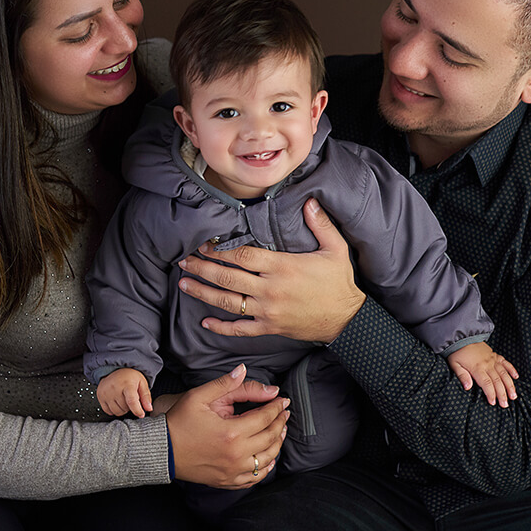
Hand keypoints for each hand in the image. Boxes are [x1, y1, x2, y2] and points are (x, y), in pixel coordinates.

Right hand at [97, 368, 152, 417]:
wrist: (114, 369)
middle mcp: (114, 388)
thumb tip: (149, 408)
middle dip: (130, 407)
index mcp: (127, 384)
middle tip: (130, 398)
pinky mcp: (100, 396)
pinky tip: (116, 401)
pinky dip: (114, 409)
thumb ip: (146, 397)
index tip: (141, 414)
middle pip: (125, 408)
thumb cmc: (129, 377)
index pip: (131, 401)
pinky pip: (108, 411)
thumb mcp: (141, 383)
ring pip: (117, 412)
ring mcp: (106, 393)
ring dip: (122, 409)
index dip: (137, 410)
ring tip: (123, 399)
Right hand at [166, 364, 289, 489]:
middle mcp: (236, 454)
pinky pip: (255, 478)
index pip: (265, 418)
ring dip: (277, 444)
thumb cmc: (179, 422)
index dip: (277, 407)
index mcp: (232, 432)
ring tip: (280, 431)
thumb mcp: (198, 396)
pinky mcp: (227, 481)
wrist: (161, 450)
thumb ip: (224, 383)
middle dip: (281, 423)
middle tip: (284, 412)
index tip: (283, 400)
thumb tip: (243, 369)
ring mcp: (233, 471)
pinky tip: (268, 457)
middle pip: (270, 438)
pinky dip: (265, 467)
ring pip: (267, 459)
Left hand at [178, 198, 366, 342]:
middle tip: (184, 261)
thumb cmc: (339, 284)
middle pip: (228, 277)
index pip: (243, 255)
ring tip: (184, 284)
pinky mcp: (269, 328)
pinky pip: (240, 329)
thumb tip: (310, 201)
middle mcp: (270, 289)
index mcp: (282, 267)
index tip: (203, 244)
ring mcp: (267, 310)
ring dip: (203, 292)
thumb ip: (321, 224)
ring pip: (228, 302)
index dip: (220, 249)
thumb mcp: (335, 249)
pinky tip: (205, 322)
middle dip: (202, 268)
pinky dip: (221, 327)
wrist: (347, 320)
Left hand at [447, 342, 518, 406]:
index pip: (486, 384)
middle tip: (505, 405)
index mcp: (477, 368)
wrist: (462, 337)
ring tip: (513, 396)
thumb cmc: (457, 352)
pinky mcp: (495, 355)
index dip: (491, 394)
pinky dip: (512, 370)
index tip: (493, 403)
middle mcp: (487, 364)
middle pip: (497, 381)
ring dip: (510, 385)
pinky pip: (506, 363)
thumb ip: (462, 376)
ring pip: (504, 374)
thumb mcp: (454, 364)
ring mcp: (493, 359)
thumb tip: (467, 387)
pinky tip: (516, 377)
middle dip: (502, 394)